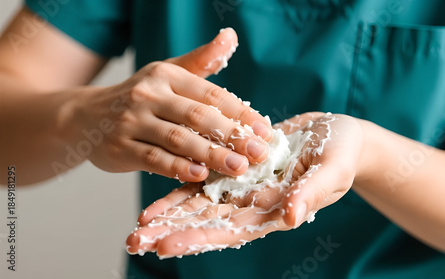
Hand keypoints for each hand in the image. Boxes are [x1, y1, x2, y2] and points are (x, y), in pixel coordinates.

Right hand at [58, 28, 271, 181]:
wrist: (86, 116)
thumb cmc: (140, 97)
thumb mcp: (168, 74)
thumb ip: (201, 60)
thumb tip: (231, 36)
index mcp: (166, 75)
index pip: (211, 94)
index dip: (241, 113)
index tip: (265, 131)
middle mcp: (148, 94)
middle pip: (197, 117)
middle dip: (232, 135)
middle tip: (259, 153)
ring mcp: (131, 121)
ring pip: (178, 139)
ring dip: (210, 154)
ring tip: (238, 167)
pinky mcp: (120, 147)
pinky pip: (153, 159)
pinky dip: (177, 167)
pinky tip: (199, 175)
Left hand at [126, 113, 365, 257]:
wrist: (338, 135)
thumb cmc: (342, 153)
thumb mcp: (332, 170)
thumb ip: (311, 193)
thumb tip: (291, 217)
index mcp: (274, 210)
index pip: (232, 230)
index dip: (200, 238)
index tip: (166, 244)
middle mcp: (253, 205)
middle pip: (207, 224)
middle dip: (171, 233)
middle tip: (135, 242)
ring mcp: (243, 189)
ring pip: (200, 206)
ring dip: (169, 217)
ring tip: (137, 228)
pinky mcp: (236, 169)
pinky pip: (204, 179)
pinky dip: (181, 190)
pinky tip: (157, 201)